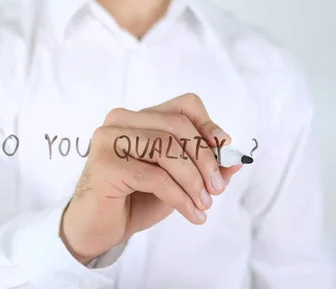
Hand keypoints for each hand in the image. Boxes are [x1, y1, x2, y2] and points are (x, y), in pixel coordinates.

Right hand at [60, 93, 242, 263]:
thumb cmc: (135, 201)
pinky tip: (192, 214)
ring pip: (167, 149)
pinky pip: (155, 177)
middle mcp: (120, 120)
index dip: (209, 125)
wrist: (97, 229)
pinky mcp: (104, 163)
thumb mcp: (179, 182)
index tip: (225, 152)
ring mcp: (108, 139)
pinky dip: (181, 198)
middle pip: (178, 126)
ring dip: (194, 181)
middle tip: (217, 189)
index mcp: (138, 117)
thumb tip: (238, 158)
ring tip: (204, 205)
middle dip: (205, 160)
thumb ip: (206, 168)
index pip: (184, 105)